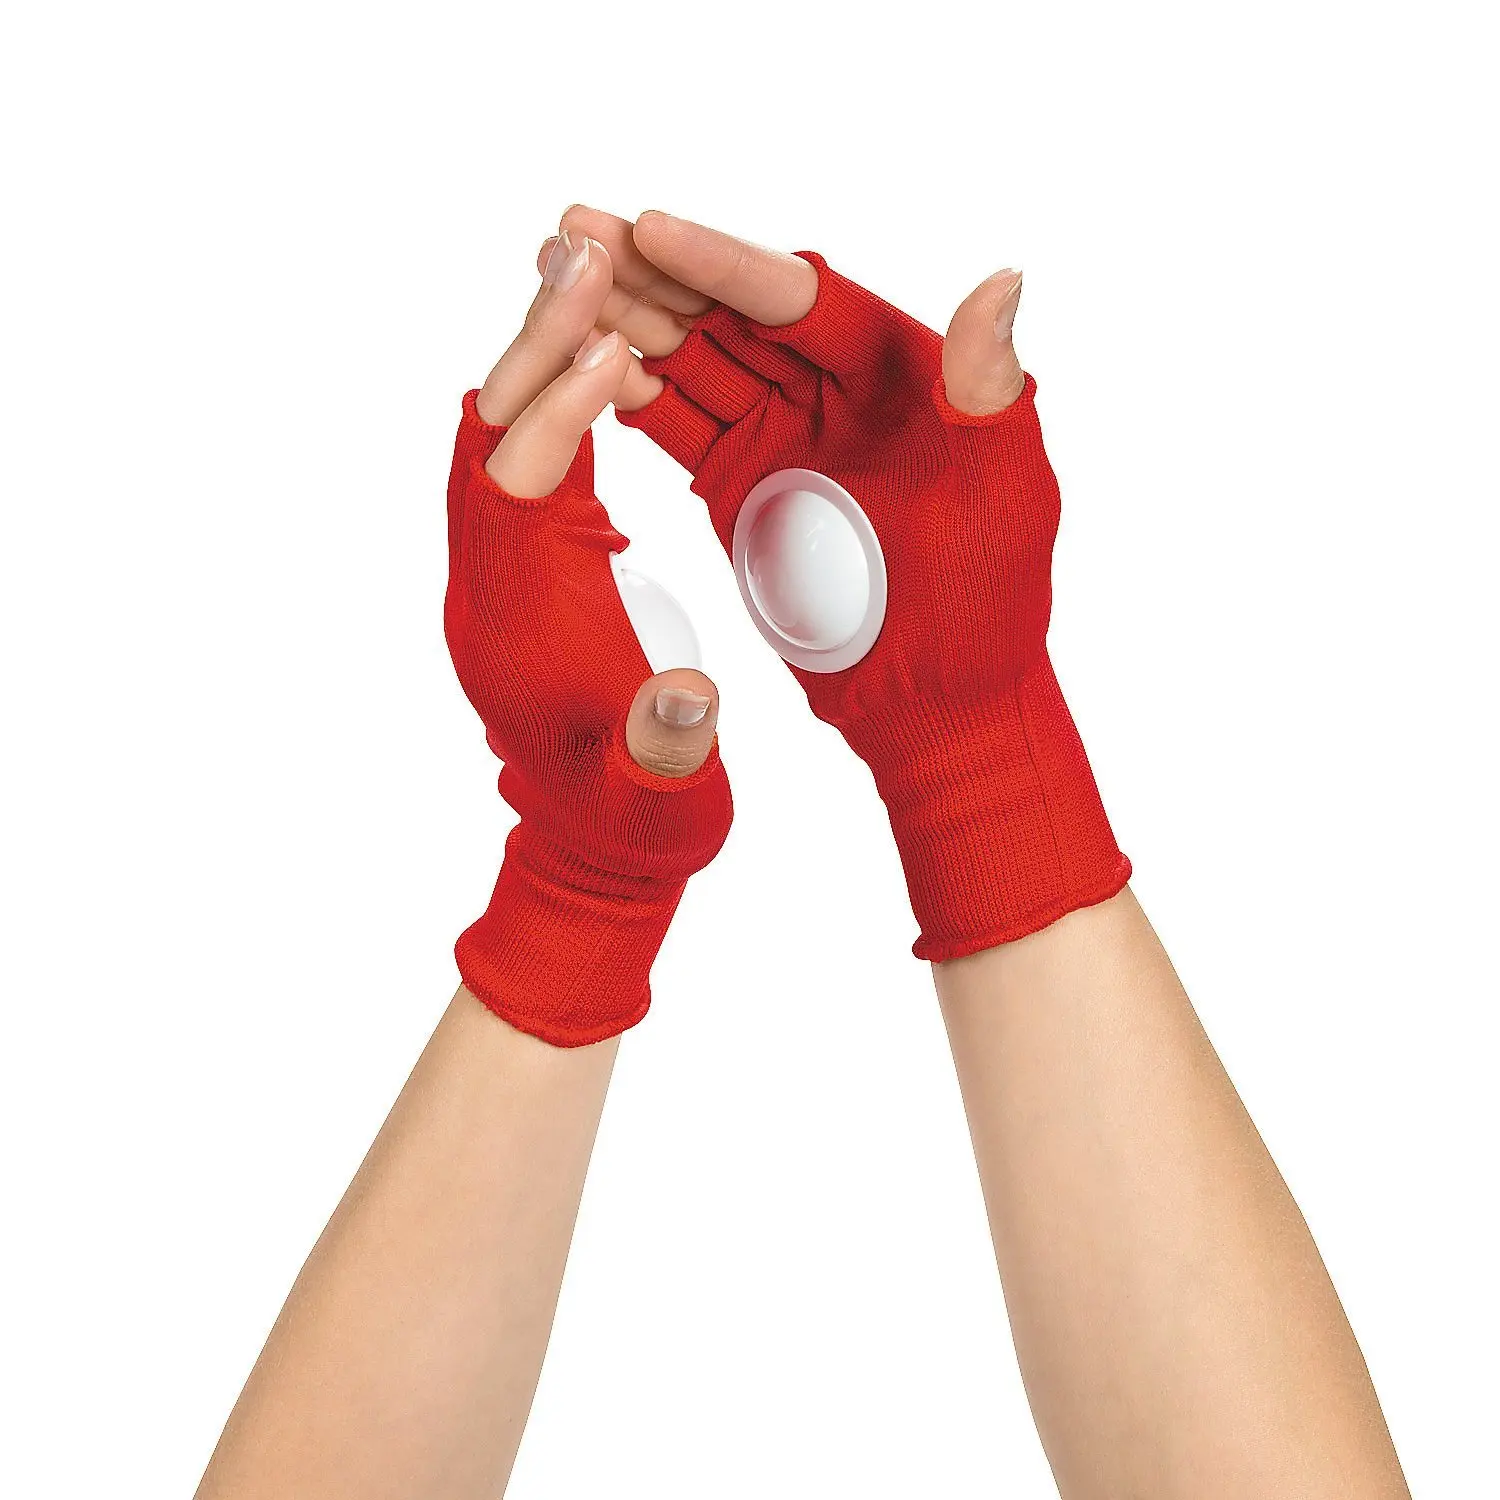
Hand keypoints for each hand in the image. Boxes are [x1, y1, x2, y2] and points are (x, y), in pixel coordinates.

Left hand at [447, 232, 731, 1044]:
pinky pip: (526, 458)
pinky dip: (555, 396)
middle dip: (531, 343)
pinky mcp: (529, 567)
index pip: (516, 491)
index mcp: (522, 629)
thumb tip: (683, 698)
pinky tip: (602, 353)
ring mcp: (502, 573)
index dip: (556, 409)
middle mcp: (492, 587)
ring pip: (497, 435)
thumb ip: (671, 744)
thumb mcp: (669, 793)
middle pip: (485, 437)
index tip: (611, 339)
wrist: (602, 849)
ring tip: (588, 270)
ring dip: (536, 353)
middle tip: (580, 248)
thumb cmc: (643, 820)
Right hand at [546, 209, 1126, 959]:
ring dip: (626, 319)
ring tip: (554, 277)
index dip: (722, 263)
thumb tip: (1003, 280)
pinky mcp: (740, 482)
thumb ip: (989, 393)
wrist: (934, 704)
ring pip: (694, 359)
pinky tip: (581, 366)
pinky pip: (677, 425)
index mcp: (900, 374)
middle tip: (572, 232)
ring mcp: (780, 435)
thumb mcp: (1003, 496)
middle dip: (652, 271)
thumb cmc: (985, 606)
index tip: (649, 229)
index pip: (800, 299)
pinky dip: (629, 397)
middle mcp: (833, 389)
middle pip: (730, 312)